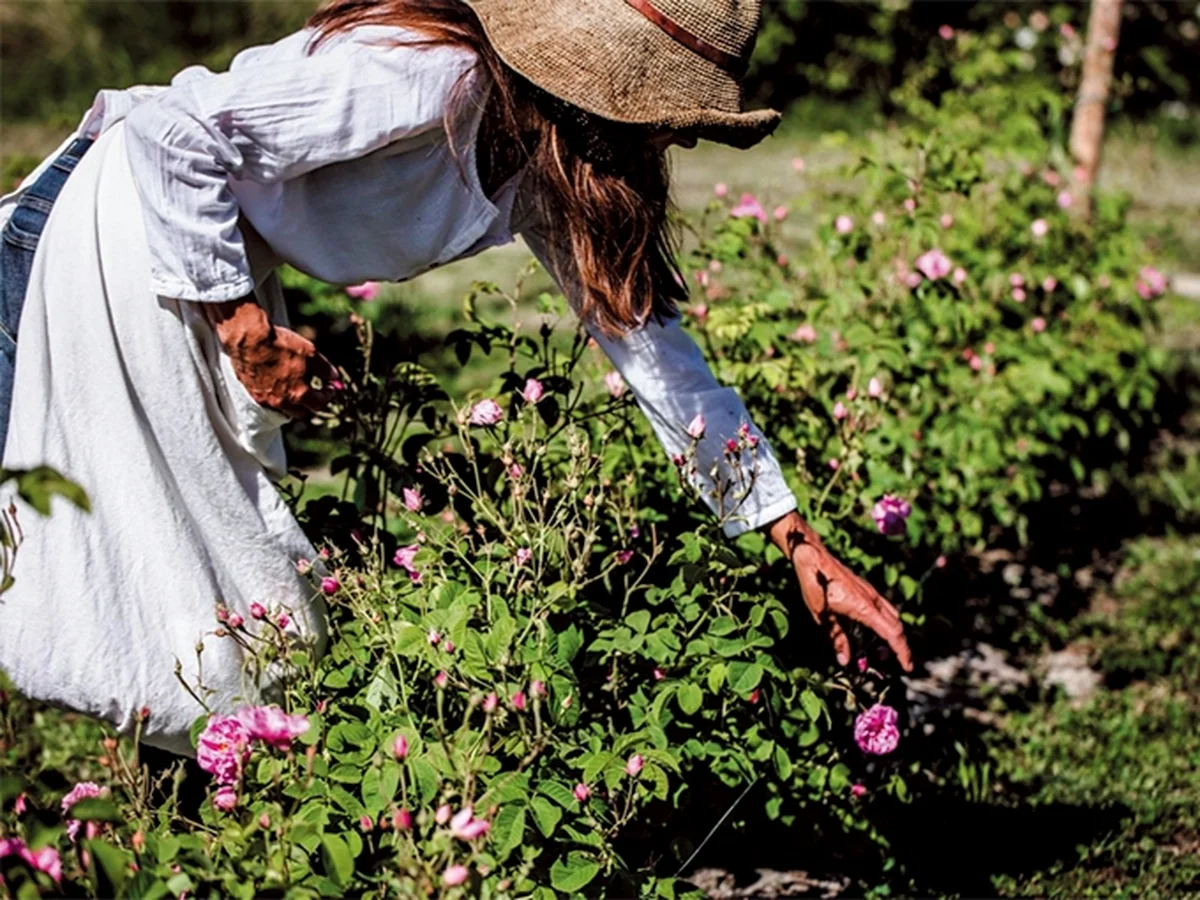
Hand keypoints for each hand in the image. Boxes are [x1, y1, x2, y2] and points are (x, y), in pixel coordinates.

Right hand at [203, 296, 338, 418]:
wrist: (249, 338)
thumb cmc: (281, 344)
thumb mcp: (310, 353)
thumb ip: (325, 369)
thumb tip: (336, 378)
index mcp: (299, 394)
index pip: (319, 404)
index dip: (327, 396)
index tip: (328, 387)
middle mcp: (282, 402)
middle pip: (302, 412)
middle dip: (311, 403)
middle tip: (314, 391)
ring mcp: (265, 400)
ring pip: (284, 410)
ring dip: (293, 403)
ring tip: (296, 388)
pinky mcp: (253, 394)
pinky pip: (269, 403)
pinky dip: (277, 398)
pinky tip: (279, 384)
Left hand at [768, 511, 912, 671]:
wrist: (811, 556)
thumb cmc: (814, 583)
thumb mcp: (821, 615)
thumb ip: (836, 638)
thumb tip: (846, 661)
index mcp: (864, 608)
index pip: (892, 634)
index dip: (902, 652)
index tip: (908, 667)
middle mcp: (872, 599)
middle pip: (897, 626)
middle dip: (899, 647)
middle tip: (895, 664)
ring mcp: (870, 593)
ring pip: (892, 616)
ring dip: (893, 635)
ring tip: (883, 651)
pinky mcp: (865, 589)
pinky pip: (884, 608)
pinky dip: (886, 623)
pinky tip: (874, 630)